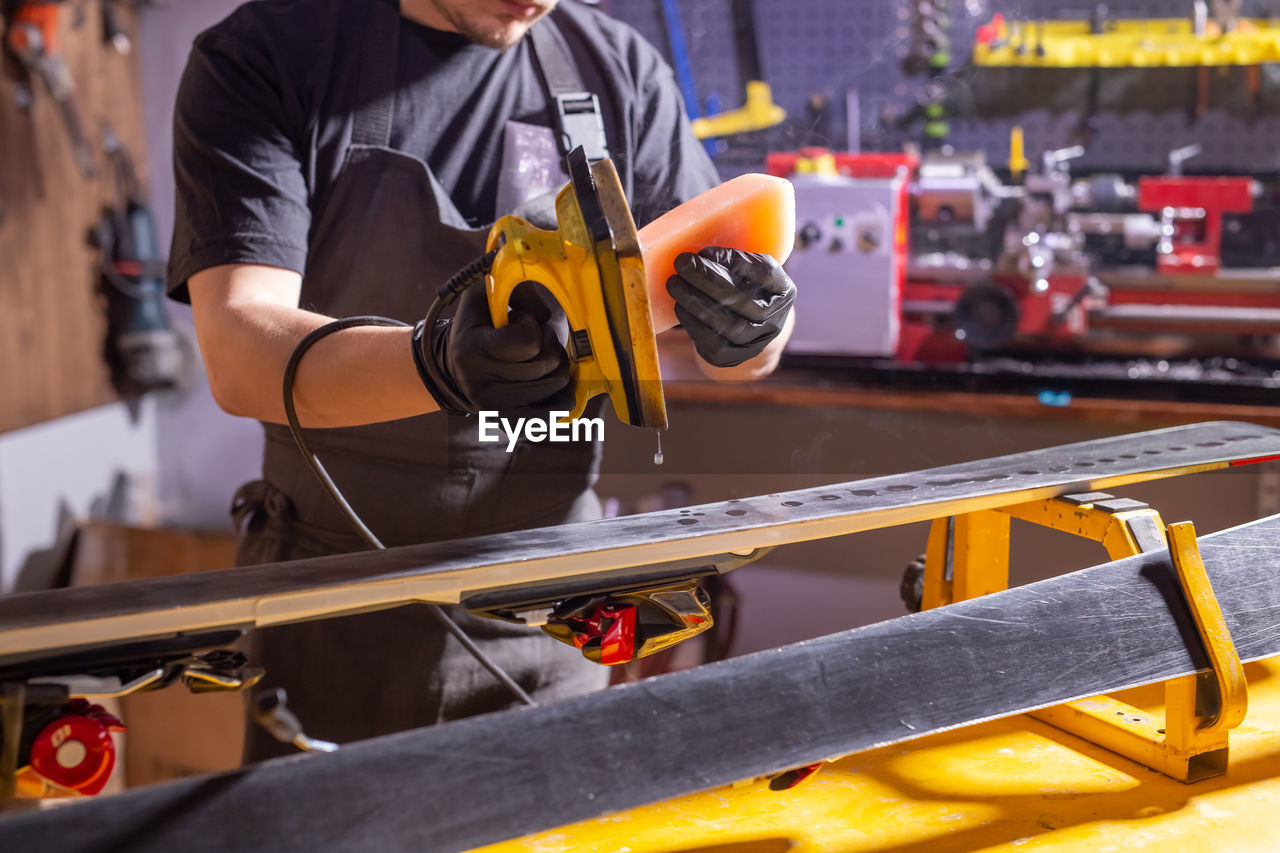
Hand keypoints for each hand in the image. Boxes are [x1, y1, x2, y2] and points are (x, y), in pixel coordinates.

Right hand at [416, 283, 571, 414]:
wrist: (454, 366)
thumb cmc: (478, 324)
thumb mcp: (484, 294)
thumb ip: (513, 285)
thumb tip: (545, 308)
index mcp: (470, 348)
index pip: (528, 340)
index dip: (533, 325)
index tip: (520, 321)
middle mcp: (478, 382)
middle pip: (548, 362)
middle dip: (551, 344)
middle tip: (537, 339)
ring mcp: (494, 406)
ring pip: (557, 384)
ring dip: (558, 366)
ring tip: (540, 358)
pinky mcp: (508, 422)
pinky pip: (555, 412)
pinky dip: (563, 395)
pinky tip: (553, 382)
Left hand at [666, 247, 795, 367]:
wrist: (748, 330)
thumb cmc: (745, 290)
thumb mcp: (749, 272)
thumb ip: (734, 261)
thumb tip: (702, 255)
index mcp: (784, 292)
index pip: (765, 273)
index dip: (735, 260)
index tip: (706, 251)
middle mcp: (774, 320)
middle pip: (741, 300)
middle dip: (707, 279)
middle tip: (683, 263)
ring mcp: (755, 342)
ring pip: (726, 324)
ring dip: (695, 301)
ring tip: (675, 283)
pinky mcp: (732, 357)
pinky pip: (711, 341)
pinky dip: (692, 322)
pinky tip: (680, 305)